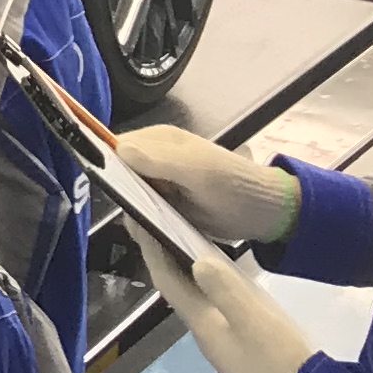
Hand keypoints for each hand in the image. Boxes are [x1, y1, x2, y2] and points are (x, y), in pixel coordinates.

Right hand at [120, 124, 301, 244]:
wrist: (268, 214)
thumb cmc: (236, 187)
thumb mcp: (200, 172)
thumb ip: (161, 160)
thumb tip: (119, 150)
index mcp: (160, 140)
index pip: (116, 145)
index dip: (104, 162)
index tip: (105, 187)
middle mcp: (155, 158)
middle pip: (118, 171)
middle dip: (118, 192)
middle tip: (130, 214)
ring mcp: (161, 182)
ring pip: (127, 193)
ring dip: (130, 210)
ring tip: (142, 227)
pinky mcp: (167, 204)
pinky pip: (142, 210)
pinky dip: (142, 221)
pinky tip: (149, 232)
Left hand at [139, 240, 320, 372]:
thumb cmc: (281, 363)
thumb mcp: (255, 322)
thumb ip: (226, 291)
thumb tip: (196, 261)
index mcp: (203, 324)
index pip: (167, 281)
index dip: (150, 251)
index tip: (136, 220)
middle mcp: (208, 333)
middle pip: (178, 289)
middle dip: (165, 256)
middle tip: (159, 223)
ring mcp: (226, 344)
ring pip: (198, 299)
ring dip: (189, 271)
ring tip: (189, 240)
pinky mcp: (246, 350)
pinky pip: (219, 308)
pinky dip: (214, 287)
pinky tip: (228, 278)